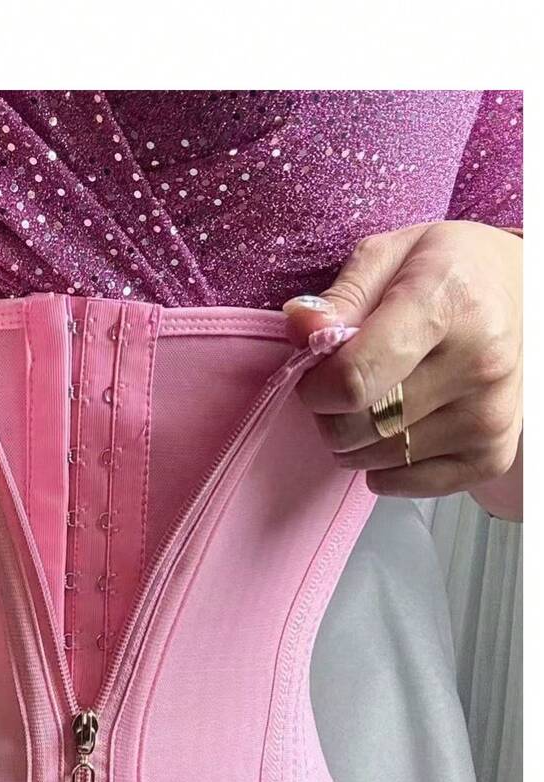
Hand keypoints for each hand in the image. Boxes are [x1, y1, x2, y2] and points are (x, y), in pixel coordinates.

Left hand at [282, 221, 521, 513]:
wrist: (523, 297)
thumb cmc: (448, 274)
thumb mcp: (389, 256)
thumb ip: (340, 296)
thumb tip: (300, 327)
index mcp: (445, 303)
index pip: (354, 377)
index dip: (316, 385)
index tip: (315, 373)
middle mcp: (478, 363)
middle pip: (359, 426)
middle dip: (330, 413)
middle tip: (344, 387)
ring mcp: (489, 415)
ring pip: (377, 460)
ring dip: (355, 441)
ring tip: (375, 402)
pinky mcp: (491, 455)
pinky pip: (405, 486)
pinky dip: (385, 468)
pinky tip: (399, 429)